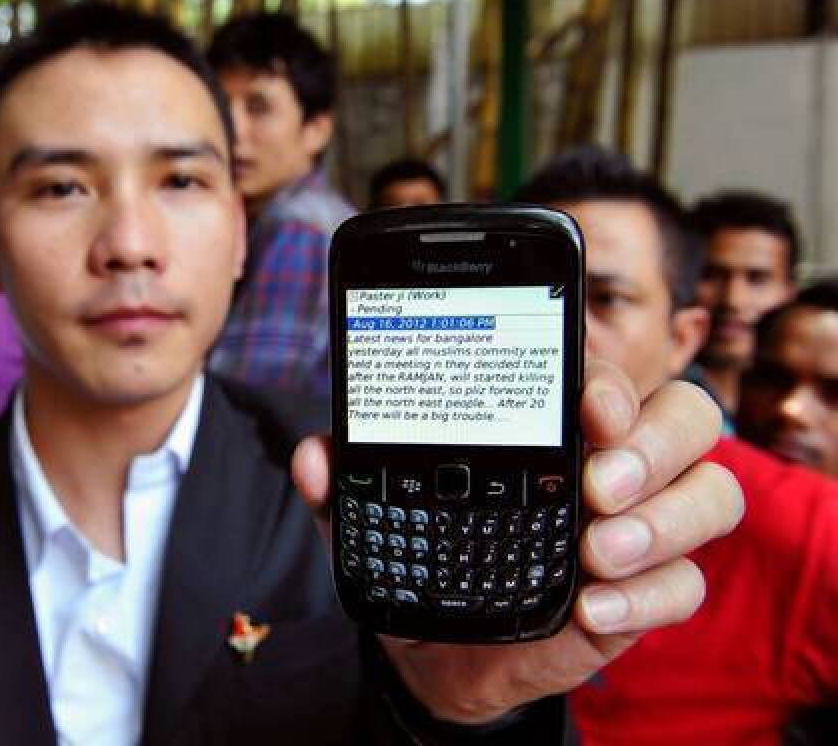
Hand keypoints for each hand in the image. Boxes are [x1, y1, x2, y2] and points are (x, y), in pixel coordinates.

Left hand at [291, 359, 744, 723]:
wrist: (440, 648)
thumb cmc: (426, 556)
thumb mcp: (378, 515)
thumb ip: (345, 482)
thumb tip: (313, 455)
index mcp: (556, 426)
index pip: (608, 378)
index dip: (611, 380)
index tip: (585, 402)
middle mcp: (614, 465)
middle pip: (689, 419)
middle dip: (655, 442)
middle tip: (598, 480)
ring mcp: (640, 529)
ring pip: (712, 496)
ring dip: (665, 518)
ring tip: (599, 547)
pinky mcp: (645, 595)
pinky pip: (686, 586)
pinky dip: (649, 594)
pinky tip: (592, 607)